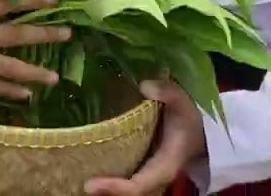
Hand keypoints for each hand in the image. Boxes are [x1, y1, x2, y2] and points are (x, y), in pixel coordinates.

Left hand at [85, 80, 207, 195]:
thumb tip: (145, 85)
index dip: (114, 188)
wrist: (200, 129)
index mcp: (164, 166)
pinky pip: (120, 174)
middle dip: (103, 190)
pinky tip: (81, 160)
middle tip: (76, 182)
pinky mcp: (138, 164)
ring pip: (122, 186)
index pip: (137, 186)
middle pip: (126, 192)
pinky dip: (103, 172)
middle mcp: (152, 176)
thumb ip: (169, 92)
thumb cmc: (191, 117)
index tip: (90, 185)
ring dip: (101, 184)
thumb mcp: (185, 102)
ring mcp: (144, 172)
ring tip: (70, 173)